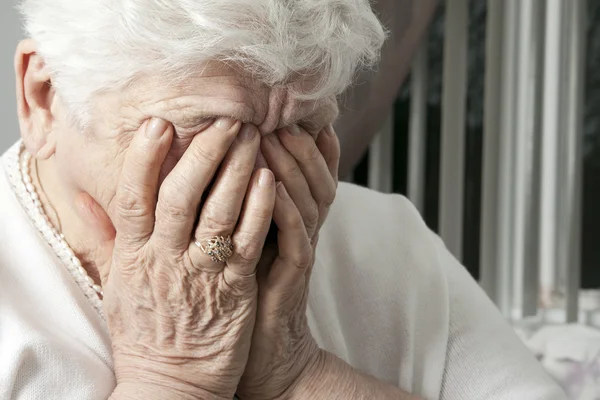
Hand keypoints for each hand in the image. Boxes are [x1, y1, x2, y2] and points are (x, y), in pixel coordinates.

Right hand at [76, 118, 275, 399]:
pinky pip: (247, 242)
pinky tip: (269, 180)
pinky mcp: (234, 289)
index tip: (160, 123)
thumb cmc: (145, 331)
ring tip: (252, 138)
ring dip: (236, 170)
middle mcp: (164, 260)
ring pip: (218, 212)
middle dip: (204, 152)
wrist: (171, 383)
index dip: (145, 158)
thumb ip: (104, 237)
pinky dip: (258, 208)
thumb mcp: (116, 284)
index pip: (134, 198)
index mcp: (133, 257)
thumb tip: (83, 196)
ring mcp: (200, 274)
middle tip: (226, 119)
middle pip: (181, 195)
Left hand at [237, 126, 339, 399]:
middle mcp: (301, 232)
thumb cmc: (242, 294)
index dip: (306, 142)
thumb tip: (219, 167)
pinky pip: (296, 238)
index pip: (308, 173)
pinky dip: (286, 210)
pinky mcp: (292, 278)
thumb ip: (241, 205)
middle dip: (299, 145)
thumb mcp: (245, 241)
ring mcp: (299, 253)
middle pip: (314, 179)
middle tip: (277, 115)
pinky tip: (270, 186)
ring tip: (273, 137)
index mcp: (289, 221)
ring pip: (307, 202)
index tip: (291, 110)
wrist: (260, 354)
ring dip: (292, 167)